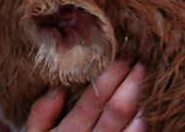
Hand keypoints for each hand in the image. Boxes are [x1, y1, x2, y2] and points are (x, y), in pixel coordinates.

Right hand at [26, 61, 145, 131]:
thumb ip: (41, 113)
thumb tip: (57, 88)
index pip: (92, 101)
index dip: (109, 79)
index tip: (122, 59)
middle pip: (115, 112)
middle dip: (130, 85)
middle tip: (140, 65)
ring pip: (129, 130)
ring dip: (139, 106)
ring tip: (143, 85)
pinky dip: (139, 130)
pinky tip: (143, 116)